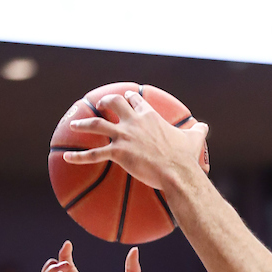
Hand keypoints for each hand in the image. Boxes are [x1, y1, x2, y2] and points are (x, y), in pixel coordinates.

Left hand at [65, 91, 208, 190]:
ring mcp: (124, 136)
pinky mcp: (118, 153)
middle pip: (114, 103)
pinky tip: (67, 158)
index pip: (136, 101)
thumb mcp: (194, 139)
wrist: (177, 172)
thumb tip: (205, 126)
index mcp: (150, 116)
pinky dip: (78, 156)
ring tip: (74, 124)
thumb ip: (197, 131)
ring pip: (97, 124)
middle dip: (105, 102)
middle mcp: (133, 122)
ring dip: (84, 123)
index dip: (130, 99)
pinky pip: (93, 155)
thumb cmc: (185, 158)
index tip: (127, 98)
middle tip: (100, 106)